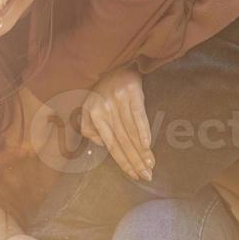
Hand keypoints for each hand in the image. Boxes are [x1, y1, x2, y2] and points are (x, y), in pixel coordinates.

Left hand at [80, 65, 153, 180]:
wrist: (115, 62)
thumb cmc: (101, 89)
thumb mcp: (87, 107)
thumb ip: (88, 128)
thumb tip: (101, 144)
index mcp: (94, 116)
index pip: (111, 144)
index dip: (123, 161)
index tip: (134, 175)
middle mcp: (105, 109)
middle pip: (123, 141)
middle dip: (135, 161)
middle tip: (146, 176)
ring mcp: (118, 100)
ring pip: (131, 132)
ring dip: (142, 151)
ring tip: (151, 166)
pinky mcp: (132, 91)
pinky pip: (138, 115)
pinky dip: (143, 131)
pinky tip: (147, 145)